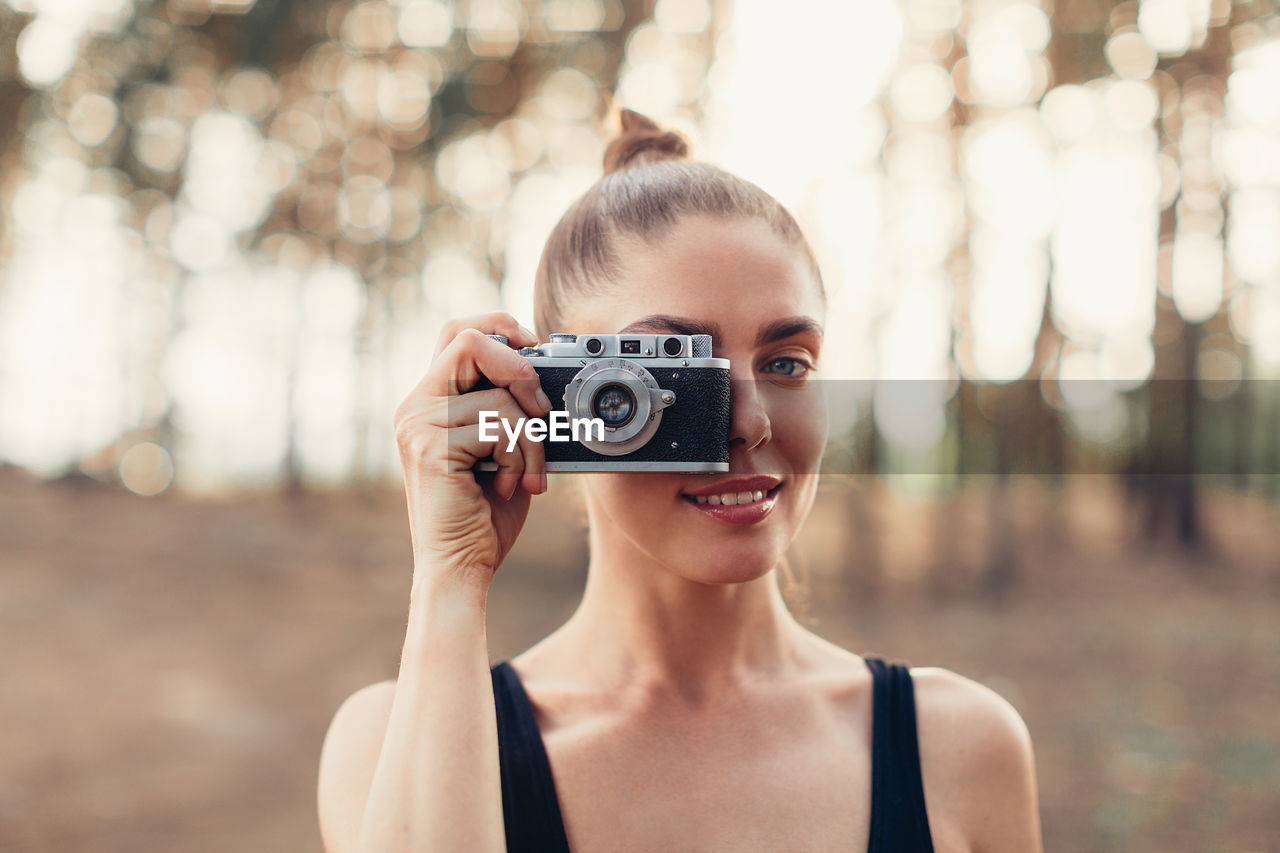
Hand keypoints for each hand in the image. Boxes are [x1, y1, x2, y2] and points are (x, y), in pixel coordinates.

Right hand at [393, 313, 551, 603]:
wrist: (461, 567)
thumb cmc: (485, 514)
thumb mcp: (501, 448)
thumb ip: (507, 408)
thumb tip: (543, 374)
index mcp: (429, 402)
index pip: (459, 333)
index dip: (501, 329)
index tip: (535, 351)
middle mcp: (415, 407)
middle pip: (470, 339)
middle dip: (521, 371)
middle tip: (541, 413)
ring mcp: (418, 425)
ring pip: (499, 396)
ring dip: (531, 440)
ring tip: (525, 476)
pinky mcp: (431, 448)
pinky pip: (499, 428)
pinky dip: (522, 459)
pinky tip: (511, 487)